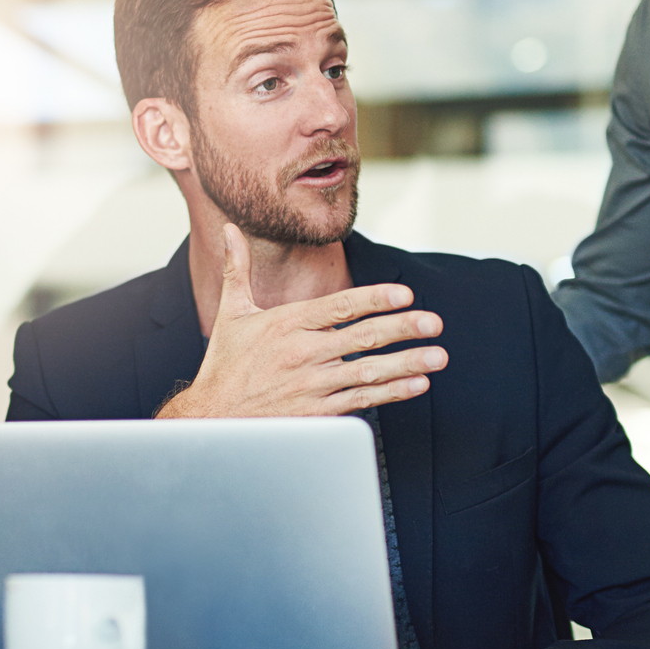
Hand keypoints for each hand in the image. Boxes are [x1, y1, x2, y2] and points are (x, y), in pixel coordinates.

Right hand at [157, 225, 445, 418]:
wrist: (212, 418)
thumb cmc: (225, 364)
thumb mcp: (232, 312)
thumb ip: (237, 268)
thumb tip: (229, 230)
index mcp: (287, 324)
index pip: (339, 306)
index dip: (375, 299)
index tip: (405, 294)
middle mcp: (302, 353)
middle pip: (362, 337)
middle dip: (403, 328)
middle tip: (434, 323)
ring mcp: (311, 385)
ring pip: (368, 371)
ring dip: (407, 363)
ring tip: (437, 356)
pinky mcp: (316, 413)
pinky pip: (361, 400)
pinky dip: (391, 393)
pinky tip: (416, 385)